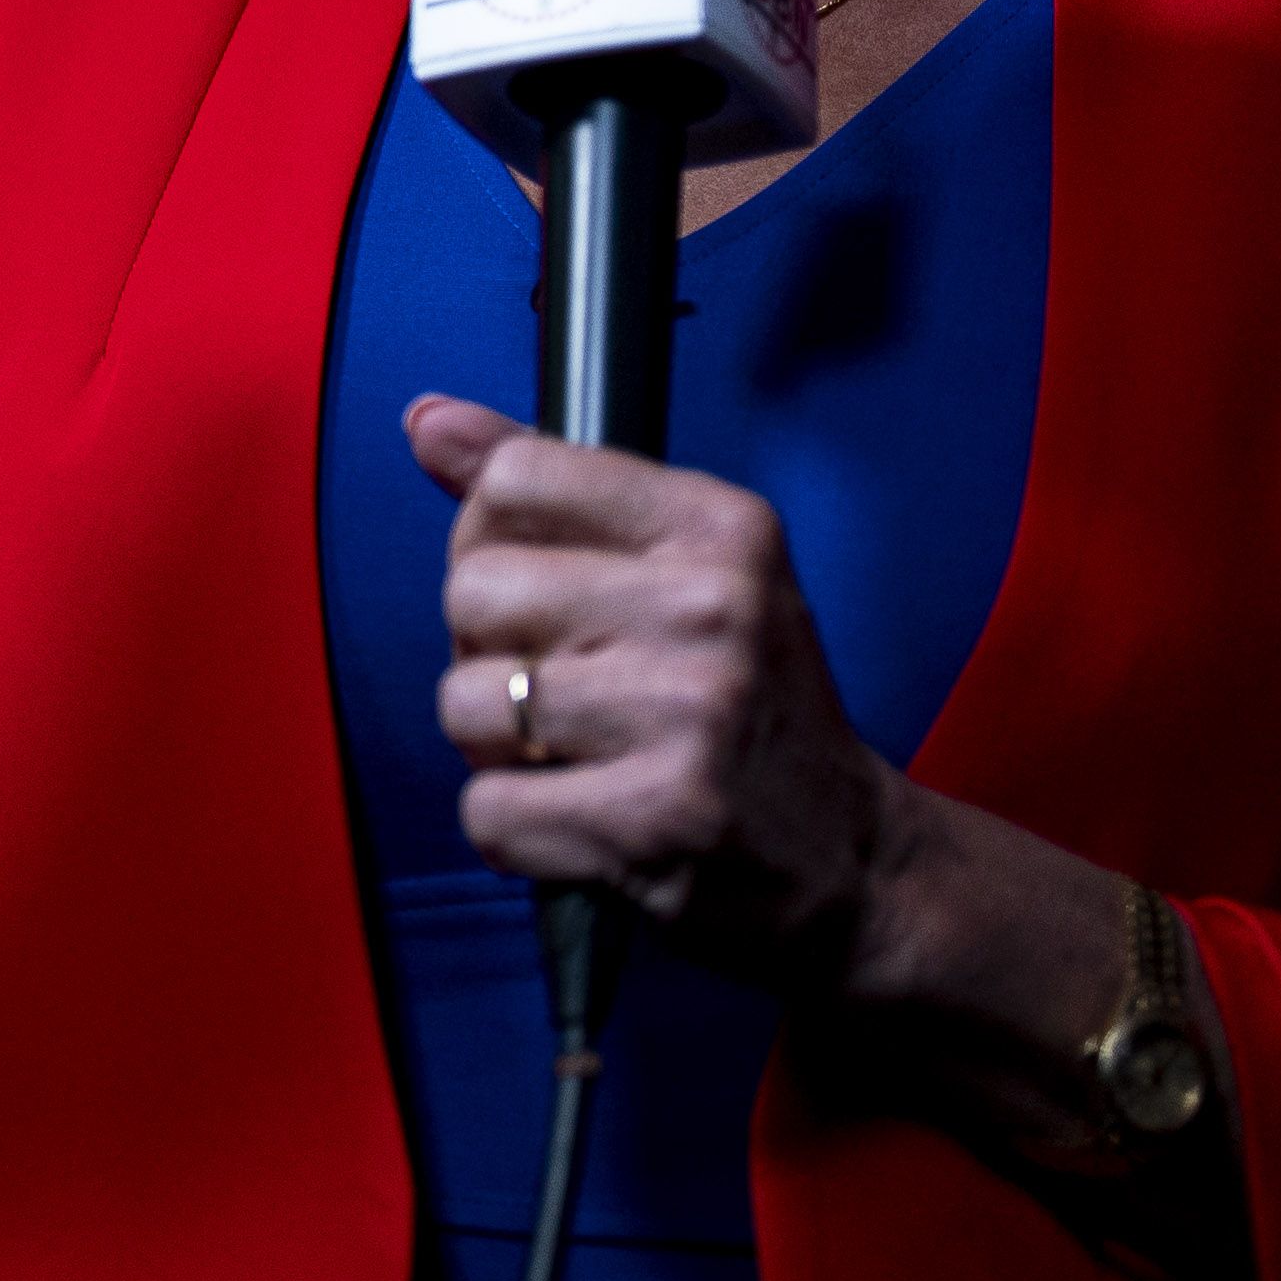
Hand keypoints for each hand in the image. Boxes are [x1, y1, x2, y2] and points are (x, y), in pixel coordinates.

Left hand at [411, 396, 904, 985]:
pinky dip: (515, 829)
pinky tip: (586, 820)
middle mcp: (710, 608)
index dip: (493, 540)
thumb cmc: (746, 702)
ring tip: (581, 756)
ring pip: (464, 702)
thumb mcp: (685, 567)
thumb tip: (428, 419)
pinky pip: (487, 810)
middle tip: (570, 691)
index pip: (511, 477)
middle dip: (490, 651)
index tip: (549, 592)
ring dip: (497, 747)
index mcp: (719, 527)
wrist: (852, 860)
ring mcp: (687, 715)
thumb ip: (551, 488)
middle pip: (471, 591)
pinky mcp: (656, 819)